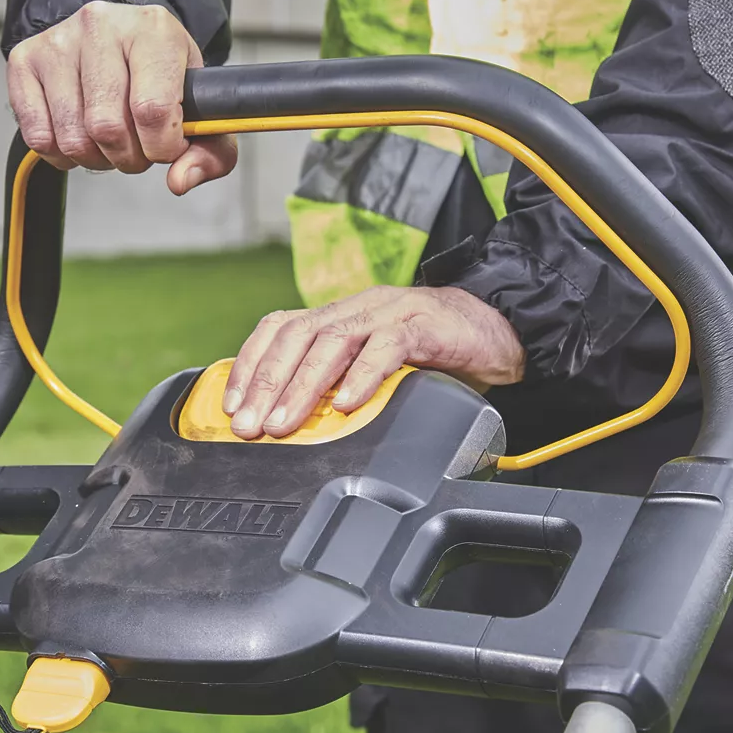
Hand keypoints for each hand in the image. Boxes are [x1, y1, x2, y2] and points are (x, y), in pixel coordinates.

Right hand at [6, 1, 236, 192]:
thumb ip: (210, 153)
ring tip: (111, 141)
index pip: (153, 110)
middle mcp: (101, 25)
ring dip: (96, 158)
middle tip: (137, 147)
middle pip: (107, 128)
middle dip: (128, 157)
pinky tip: (81, 136)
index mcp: (154, 30)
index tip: (167, 147)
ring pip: (72, 137)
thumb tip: (179, 182)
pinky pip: (39, 136)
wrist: (124, 39)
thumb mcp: (201, 110)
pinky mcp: (25, 59)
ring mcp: (58, 41)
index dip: (162, 148)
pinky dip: (62, 154)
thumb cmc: (163, 77)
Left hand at [223, 285, 525, 439]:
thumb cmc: (434, 355)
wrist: (500, 331)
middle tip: (249, 425)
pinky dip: (363, 375)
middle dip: (267, 381)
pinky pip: (389, 346)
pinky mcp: (427, 325)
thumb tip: (290, 424)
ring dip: (303, 385)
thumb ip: (340, 385)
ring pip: (335, 340)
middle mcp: (360, 307)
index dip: (251, 364)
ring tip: (284, 422)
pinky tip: (348, 404)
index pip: (280, 327)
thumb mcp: (376, 367)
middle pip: (298, 334)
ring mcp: (392, 312)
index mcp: (342, 314)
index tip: (232, 406)